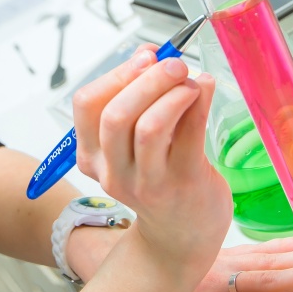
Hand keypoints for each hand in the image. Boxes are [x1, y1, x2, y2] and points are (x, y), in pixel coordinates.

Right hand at [72, 45, 231, 274]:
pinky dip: (199, 101)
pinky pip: (190, 135)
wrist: (180, 237)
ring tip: (191, 81)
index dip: (117, 74)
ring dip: (173, 92)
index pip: (87, 105)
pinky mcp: (184, 184)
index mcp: (93, 158)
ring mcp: (149, 182)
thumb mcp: (132, 146)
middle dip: (146, 79)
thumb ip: (136, 101)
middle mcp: (115, 172)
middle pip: (116, 114)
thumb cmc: (158, 181)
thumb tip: (149, 55)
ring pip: (149, 126)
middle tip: (173, 64)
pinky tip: (205, 89)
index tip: (145, 58)